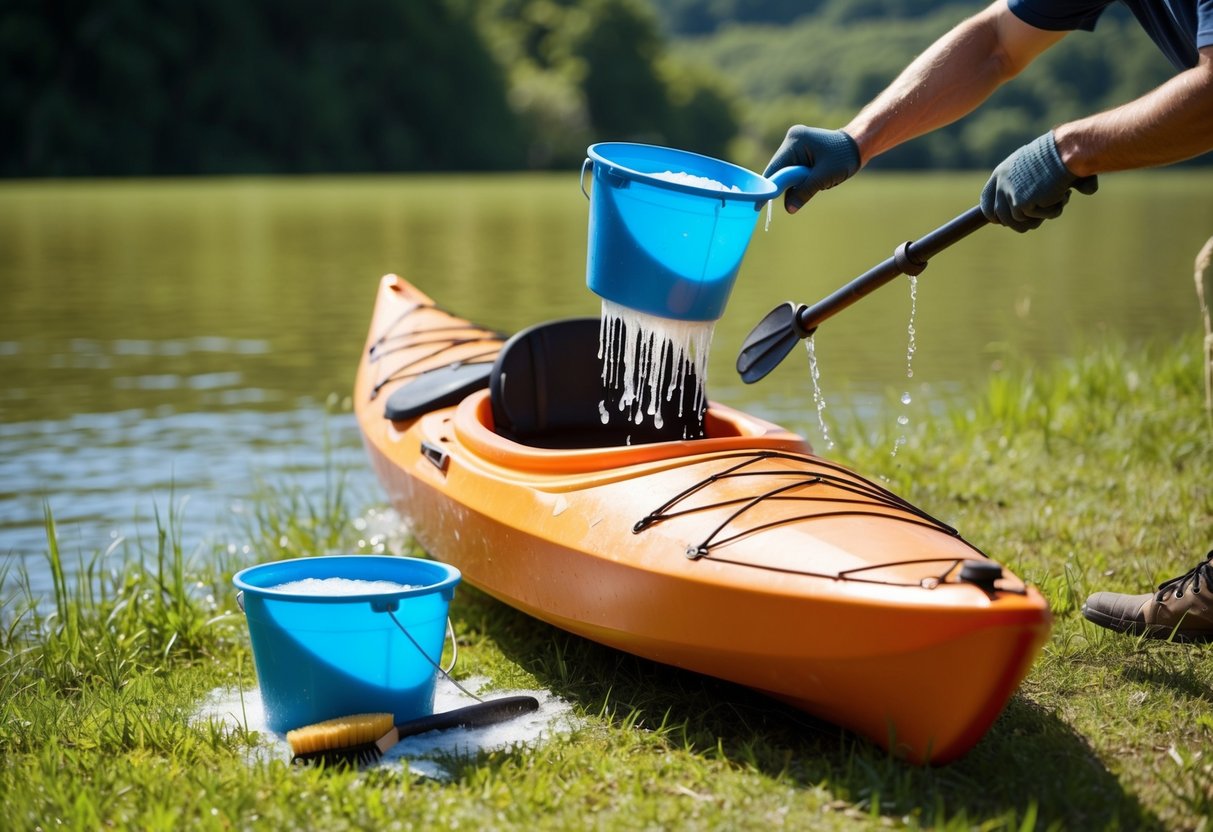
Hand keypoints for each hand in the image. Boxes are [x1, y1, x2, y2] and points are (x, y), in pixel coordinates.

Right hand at [763, 126, 859, 213]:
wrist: (859, 145)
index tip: (758, 204)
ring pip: (786, 171)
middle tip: (792, 201)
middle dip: (785, 186)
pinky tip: (811, 180)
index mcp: (795, 141)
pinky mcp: (801, 149)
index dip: (768, 188)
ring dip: (794, 182)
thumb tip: (788, 209)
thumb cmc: (844, 158)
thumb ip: (804, 192)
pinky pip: (793, 168)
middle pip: (778, 170)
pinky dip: (798, 179)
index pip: (775, 168)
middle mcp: (792, 139)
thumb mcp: (824, 178)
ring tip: (813, 184)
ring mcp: (796, 143)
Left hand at [980, 132, 1098, 232]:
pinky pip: (1039, 218)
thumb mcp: (1041, 169)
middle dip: (1021, 222)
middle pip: (1003, 219)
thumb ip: (1039, 185)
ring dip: (1042, 214)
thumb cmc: (1059, 154)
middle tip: (1039, 216)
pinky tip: (1062, 194)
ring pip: (1021, 221)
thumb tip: (1063, 196)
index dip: (996, 216)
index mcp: (1001, 174)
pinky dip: (1054, 210)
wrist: (1067, 150)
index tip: (1004, 222)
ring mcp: (1010, 195)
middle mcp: (1001, 185)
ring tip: (1058, 197)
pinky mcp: (1022, 204)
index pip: (987, 203)